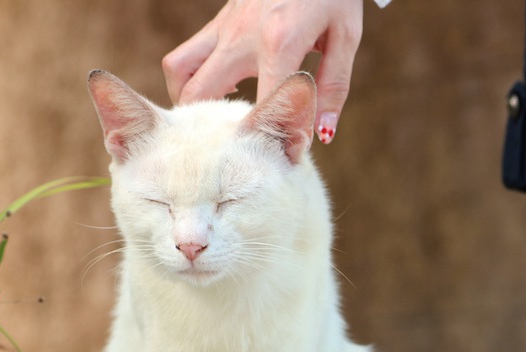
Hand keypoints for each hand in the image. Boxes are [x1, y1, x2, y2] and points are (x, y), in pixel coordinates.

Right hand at [163, 0, 363, 143]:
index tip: (281, 157)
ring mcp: (224, 25)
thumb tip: (322, 134)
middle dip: (205, 129)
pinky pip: (190, 54)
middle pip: (198, 93)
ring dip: (189, 100)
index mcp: (278, 42)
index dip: (268, 137)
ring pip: (179, 69)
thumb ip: (333, 88)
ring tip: (214, 122)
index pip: (261, 106)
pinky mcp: (219, 20)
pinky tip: (221, 92)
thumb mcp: (345, 37)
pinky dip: (194, 79)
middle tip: (224, 150)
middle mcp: (241, 35)